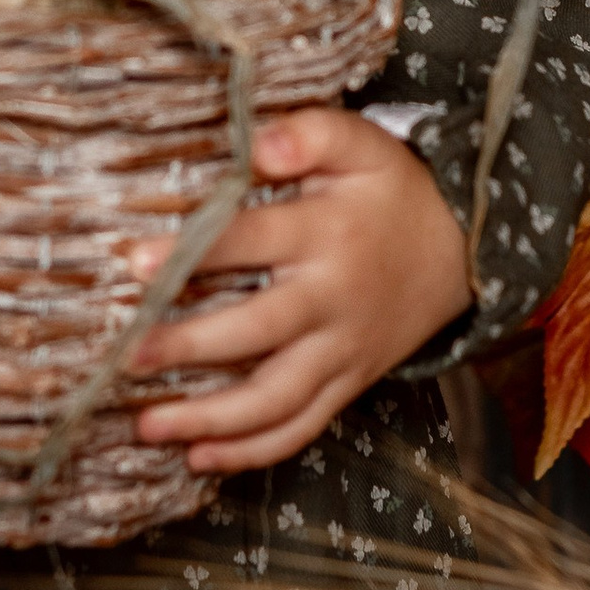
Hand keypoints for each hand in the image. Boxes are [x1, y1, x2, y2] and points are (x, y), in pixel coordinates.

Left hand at [127, 106, 471, 477]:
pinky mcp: (347, 384)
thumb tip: (257, 143)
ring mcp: (340, 351)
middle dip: (188, 348)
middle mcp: (330, 300)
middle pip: (256, 332)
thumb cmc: (392, 192)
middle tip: (127, 357)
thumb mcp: (362, 145)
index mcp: (325, 234)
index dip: (191, 253)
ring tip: (148, 426)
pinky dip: (252, 451)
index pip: (250, 241)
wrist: (462, 252)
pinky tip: (200, 457)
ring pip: (274, 399)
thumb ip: (309, 131)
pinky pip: (300, 427)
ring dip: (210, 420)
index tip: (134, 263)